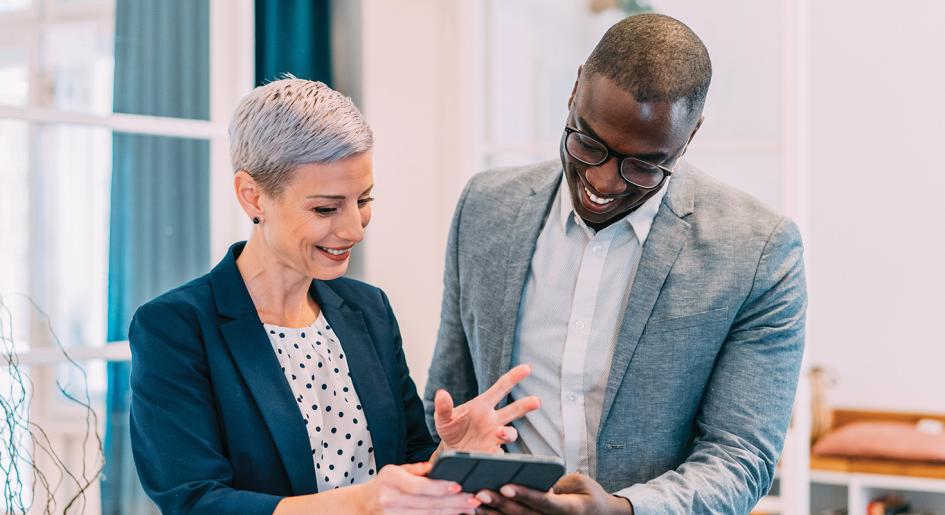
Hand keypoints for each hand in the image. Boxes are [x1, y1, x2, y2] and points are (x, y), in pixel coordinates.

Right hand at [355, 462, 479, 513]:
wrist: (363, 505)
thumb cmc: (384, 484)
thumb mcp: (395, 470)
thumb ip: (416, 469)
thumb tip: (437, 467)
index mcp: (391, 480)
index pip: (418, 486)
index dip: (439, 487)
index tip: (458, 486)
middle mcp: (392, 499)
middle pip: (428, 503)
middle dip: (454, 502)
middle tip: (473, 499)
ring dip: (452, 512)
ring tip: (470, 508)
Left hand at [434, 364, 540, 452]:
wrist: (449, 450)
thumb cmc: (450, 428)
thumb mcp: (443, 417)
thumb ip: (444, 406)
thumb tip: (441, 394)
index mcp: (483, 405)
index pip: (501, 388)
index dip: (514, 377)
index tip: (527, 368)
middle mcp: (493, 419)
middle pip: (514, 410)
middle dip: (526, 405)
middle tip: (536, 401)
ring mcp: (494, 436)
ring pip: (510, 433)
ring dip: (508, 433)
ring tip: (500, 433)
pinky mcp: (491, 452)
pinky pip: (499, 453)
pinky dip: (497, 454)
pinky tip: (492, 453)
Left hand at [473, 473, 632, 514]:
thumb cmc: (589, 496)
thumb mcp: (579, 484)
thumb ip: (555, 483)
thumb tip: (528, 480)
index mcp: (569, 510)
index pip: (544, 502)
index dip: (524, 494)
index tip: (506, 486)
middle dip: (499, 504)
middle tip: (478, 492)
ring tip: (472, 503)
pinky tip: (480, 512)